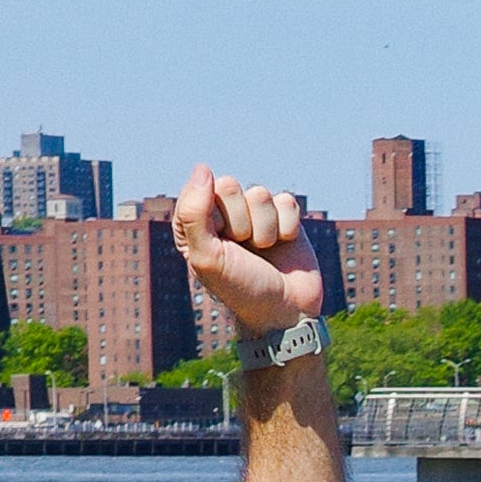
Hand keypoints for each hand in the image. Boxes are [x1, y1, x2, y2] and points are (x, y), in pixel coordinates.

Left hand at [174, 165, 324, 337]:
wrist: (285, 313)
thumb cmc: (241, 289)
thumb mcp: (206, 257)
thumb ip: (193, 213)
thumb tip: (203, 168)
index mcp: (198, 221)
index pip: (201, 190)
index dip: (214, 220)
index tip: (220, 246)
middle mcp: (226, 213)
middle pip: (230, 186)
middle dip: (240, 222)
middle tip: (243, 250)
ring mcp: (257, 214)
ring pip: (260, 194)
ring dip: (265, 229)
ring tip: (265, 251)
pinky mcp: (286, 217)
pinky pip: (287, 202)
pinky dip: (287, 228)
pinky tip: (284, 245)